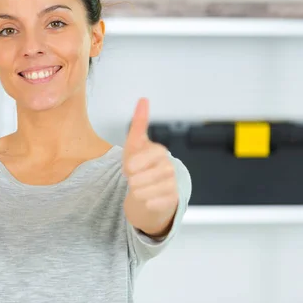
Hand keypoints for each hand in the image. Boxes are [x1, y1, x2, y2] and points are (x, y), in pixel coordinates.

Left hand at [122, 98, 178, 236]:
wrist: (145, 190)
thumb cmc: (139, 165)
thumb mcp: (134, 144)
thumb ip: (139, 123)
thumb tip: (143, 99)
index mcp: (159, 152)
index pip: (152, 154)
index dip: (137, 162)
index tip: (129, 167)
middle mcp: (169, 166)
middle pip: (148, 175)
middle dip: (135, 179)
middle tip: (132, 178)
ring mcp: (172, 184)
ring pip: (149, 190)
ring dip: (138, 191)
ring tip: (137, 187)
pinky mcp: (172, 200)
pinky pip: (155, 203)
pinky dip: (146, 202)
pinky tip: (146, 198)